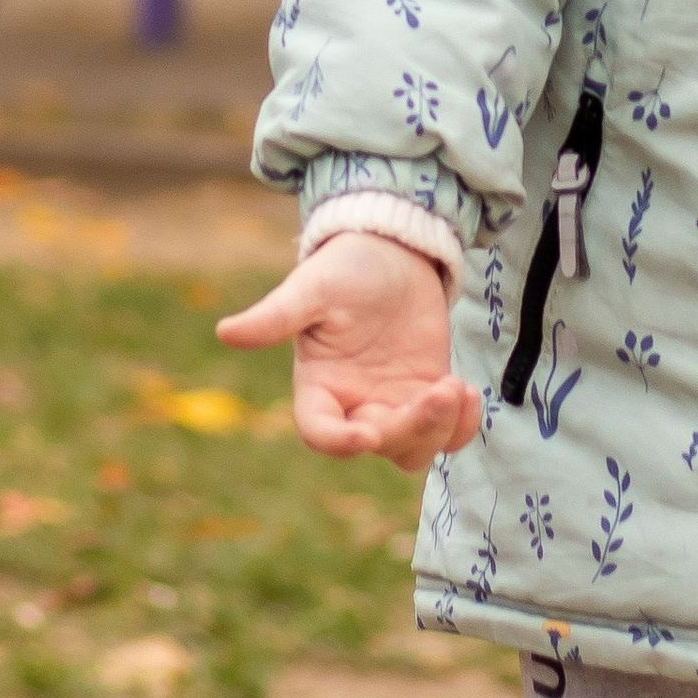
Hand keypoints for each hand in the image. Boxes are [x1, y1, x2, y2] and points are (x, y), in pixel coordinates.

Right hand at [218, 233, 480, 471]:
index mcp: (318, 387)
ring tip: (456, 389)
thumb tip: (225, 331)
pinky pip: (446, 429)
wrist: (391, 250)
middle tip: (440, 392)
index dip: (338, 442)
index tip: (365, 436)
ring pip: (413, 448)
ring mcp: (392, 403)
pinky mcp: (426, 392)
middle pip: (377, 443)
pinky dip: (461, 425)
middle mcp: (353, 405)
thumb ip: (277, 315)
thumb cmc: (343, 267)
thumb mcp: (312, 287)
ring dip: (438, 431)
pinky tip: (472, 396)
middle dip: (409, 426)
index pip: (320, 432)